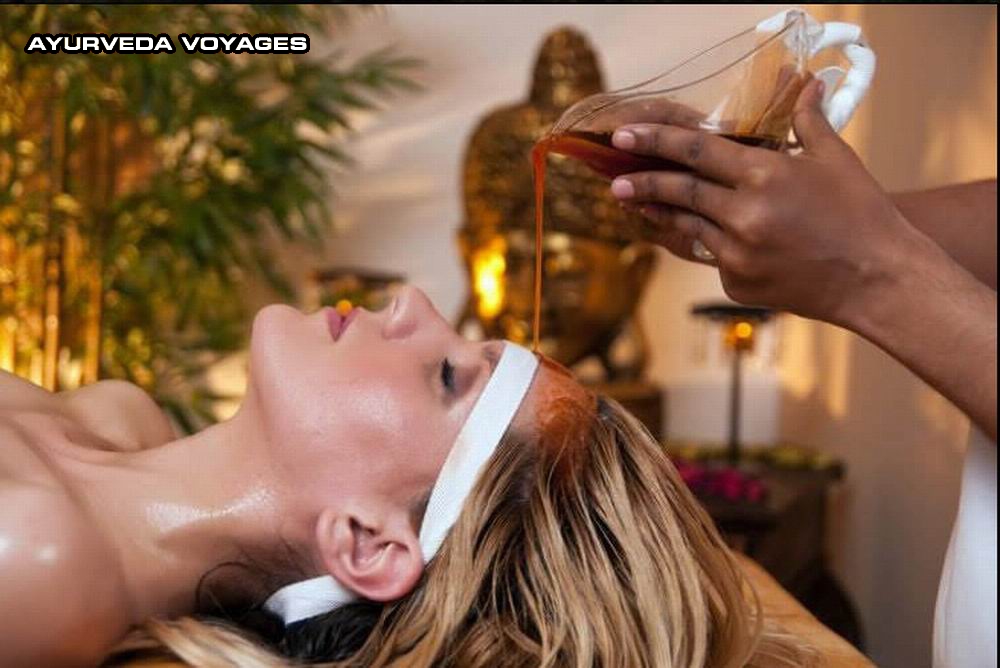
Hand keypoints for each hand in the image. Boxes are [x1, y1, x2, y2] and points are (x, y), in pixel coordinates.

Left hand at [609, 79, 919, 326]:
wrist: (878, 280)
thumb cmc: (862, 215)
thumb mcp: (836, 159)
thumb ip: (806, 121)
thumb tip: (804, 84)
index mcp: (765, 175)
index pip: (696, 150)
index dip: (656, 140)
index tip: (624, 135)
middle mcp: (744, 214)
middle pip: (680, 190)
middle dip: (643, 181)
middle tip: (614, 178)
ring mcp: (737, 253)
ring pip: (688, 226)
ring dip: (661, 213)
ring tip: (635, 203)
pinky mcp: (737, 283)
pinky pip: (711, 257)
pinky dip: (708, 243)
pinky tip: (701, 236)